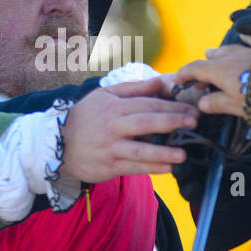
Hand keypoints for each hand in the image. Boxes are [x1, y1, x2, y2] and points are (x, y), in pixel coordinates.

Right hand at [61, 77, 197, 180]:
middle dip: (172, 122)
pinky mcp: (108, 166)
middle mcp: (113, 126)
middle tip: (194, 123)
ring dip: (162, 152)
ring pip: (139, 150)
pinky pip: (132, 168)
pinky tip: (167, 168)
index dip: (171, 106)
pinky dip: (150, 168)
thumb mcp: (105, 95)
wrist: (57, 143)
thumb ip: (134, 89)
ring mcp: (110, 148)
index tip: (192, 109)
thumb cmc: (86, 117)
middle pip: (146, 123)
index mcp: (114, 106)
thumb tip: (161, 81)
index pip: (147, 104)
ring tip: (182, 154)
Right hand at [174, 44, 250, 117]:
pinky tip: (244, 33)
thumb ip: (218, 103)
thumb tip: (201, 103)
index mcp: (221, 71)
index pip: (196, 69)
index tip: (177, 79)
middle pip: (213, 58)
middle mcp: (233, 57)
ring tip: (212, 53)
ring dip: (220, 52)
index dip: (184, 73)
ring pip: (230, 48)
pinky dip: (247, 37)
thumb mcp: (238, 107)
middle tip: (199, 77)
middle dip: (203, 65)